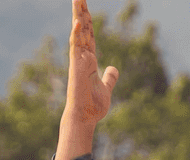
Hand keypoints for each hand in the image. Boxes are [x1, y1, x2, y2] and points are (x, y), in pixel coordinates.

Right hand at [55, 0, 119, 159]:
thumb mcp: (106, 88)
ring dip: (78, 16)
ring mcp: (78, 60)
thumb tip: (113, 69)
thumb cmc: (93, 106)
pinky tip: (79, 22)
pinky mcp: (76, 66)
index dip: (87, 21)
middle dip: (81, 12)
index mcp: (89, 60)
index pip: (88, 35)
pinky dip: (77, 34)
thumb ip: (109, 77)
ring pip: (78, 33)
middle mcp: (82, 57)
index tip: (85, 6)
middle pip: (82, 29)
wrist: (85, 118)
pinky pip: (76, 47)